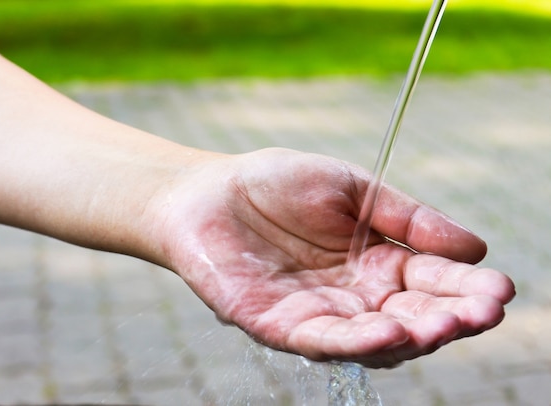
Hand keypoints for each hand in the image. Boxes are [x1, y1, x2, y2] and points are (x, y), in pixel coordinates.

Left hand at [156, 148, 514, 367]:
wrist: (208, 191)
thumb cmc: (276, 185)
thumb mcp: (351, 188)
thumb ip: (406, 217)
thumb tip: (475, 247)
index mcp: (375, 263)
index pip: (430, 282)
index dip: (465, 288)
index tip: (500, 288)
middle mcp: (353, 297)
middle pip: (410, 318)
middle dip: (449, 318)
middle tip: (484, 313)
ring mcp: (317, 315)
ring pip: (373, 339)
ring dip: (411, 337)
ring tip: (445, 326)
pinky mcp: (277, 326)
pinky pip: (321, 340)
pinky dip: (355, 342)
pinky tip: (387, 334)